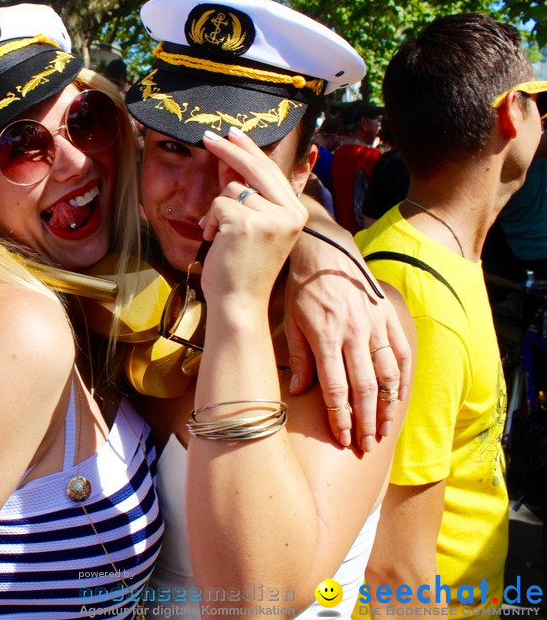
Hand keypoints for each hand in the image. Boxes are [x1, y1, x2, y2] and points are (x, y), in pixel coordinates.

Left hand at [198, 127, 307, 307]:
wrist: (239, 303)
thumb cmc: (242, 268)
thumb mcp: (252, 227)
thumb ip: (245, 195)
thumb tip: (229, 162)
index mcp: (296, 212)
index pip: (272, 171)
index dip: (251, 150)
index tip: (234, 133)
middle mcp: (289, 212)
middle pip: (256, 167)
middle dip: (229, 150)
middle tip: (207, 136)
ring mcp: (270, 216)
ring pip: (231, 189)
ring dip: (217, 210)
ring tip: (220, 236)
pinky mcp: (247, 222)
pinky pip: (218, 204)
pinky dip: (210, 220)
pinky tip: (216, 241)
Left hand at [284, 230, 411, 449]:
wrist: (326, 249)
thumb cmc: (302, 287)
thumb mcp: (291, 320)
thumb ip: (299, 357)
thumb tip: (300, 391)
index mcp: (327, 337)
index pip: (337, 389)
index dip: (341, 418)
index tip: (343, 439)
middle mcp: (355, 334)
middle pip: (365, 389)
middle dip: (365, 422)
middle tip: (366, 446)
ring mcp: (375, 325)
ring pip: (388, 376)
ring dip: (386, 407)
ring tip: (382, 430)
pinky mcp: (388, 317)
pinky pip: (402, 353)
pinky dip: (403, 379)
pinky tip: (399, 399)